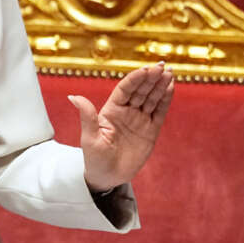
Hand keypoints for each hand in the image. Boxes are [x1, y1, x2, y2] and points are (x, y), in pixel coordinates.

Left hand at [68, 62, 173, 192]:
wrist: (107, 176)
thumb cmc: (94, 158)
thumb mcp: (90, 138)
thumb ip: (87, 116)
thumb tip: (72, 96)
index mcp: (110, 110)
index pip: (124, 90)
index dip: (135, 79)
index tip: (146, 69)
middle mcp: (126, 112)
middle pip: (140, 90)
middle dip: (151, 78)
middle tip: (162, 66)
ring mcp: (139, 120)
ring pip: (151, 98)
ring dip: (160, 85)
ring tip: (169, 73)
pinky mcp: (150, 130)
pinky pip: (159, 112)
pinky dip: (165, 100)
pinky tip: (171, 87)